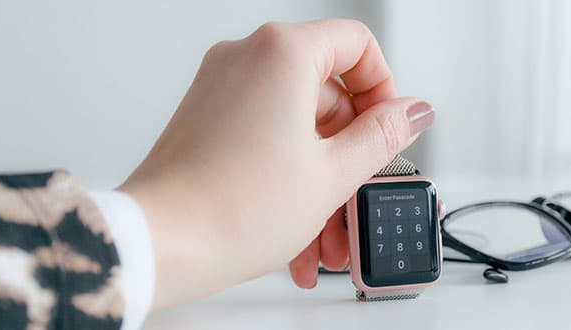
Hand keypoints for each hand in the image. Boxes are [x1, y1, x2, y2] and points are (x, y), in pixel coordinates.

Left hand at [119, 19, 434, 310]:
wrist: (158, 244)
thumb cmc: (231, 209)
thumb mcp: (332, 173)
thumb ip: (383, 135)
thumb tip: (412, 111)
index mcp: (281, 53)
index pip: (356, 45)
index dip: (383, 89)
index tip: (389, 129)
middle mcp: (246, 60)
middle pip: (326, 96)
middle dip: (348, 158)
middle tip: (357, 198)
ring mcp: (222, 90)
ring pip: (296, 129)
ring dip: (319, 183)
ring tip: (326, 238)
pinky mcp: (208, 120)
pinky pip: (266, 141)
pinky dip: (287, 179)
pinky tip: (298, 231)